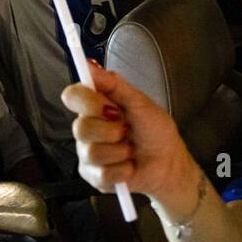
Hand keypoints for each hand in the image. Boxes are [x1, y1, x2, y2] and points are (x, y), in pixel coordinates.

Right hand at [63, 61, 196, 200]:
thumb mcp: (140, 103)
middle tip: (127, 130)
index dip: (86, 100)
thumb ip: (115, 85)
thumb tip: (90, 65)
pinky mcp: (94, 176)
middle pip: (80, 127)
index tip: (107, 105)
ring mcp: (88, 153)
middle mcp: (88, 128)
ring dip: (120, 152)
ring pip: (92, 152)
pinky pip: (101, 173)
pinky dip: (123, 170)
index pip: (72, 96)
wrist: (168, 163)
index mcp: (97, 106)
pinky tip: (129, 166)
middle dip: (111, 130)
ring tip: (131, 150)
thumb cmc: (156, 131)